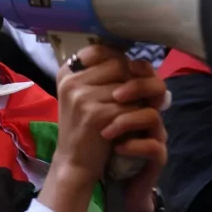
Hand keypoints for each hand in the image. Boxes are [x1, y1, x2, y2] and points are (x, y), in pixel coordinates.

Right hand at [41, 45, 166, 211]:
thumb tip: (139, 62)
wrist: (74, 161)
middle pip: (118, 64)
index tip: (130, 74)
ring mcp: (81, 96)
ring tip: (138, 109)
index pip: (100, 50)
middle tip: (144, 93)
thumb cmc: (84, 127)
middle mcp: (71, 80)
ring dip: (139, 98)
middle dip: (136, 78)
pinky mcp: (95, 114)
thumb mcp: (85, 96)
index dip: (120, 60)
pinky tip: (133, 124)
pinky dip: (136, 115)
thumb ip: (103, 76)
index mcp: (67, 72)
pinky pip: (129, 106)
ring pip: (127, 85)